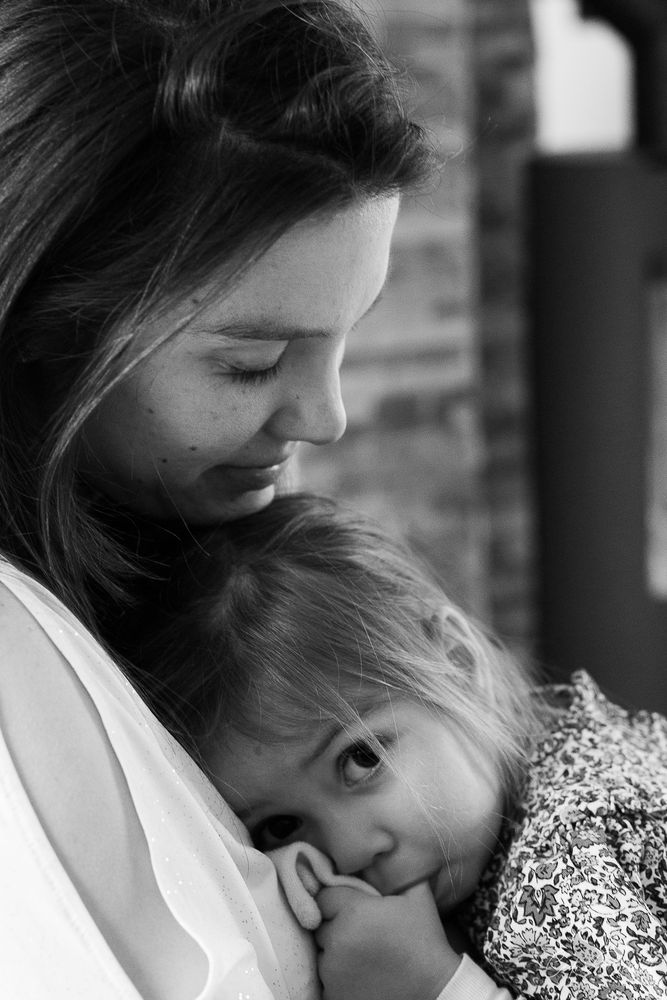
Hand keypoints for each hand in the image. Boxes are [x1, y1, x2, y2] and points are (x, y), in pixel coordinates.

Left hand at [314, 881, 460, 999]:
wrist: (433, 992)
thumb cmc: (425, 942)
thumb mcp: (417, 897)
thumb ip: (394, 871)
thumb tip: (385, 851)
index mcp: (353, 912)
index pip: (323, 897)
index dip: (337, 900)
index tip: (353, 908)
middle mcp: (337, 941)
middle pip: (321, 925)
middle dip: (336, 925)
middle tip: (361, 931)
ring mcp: (332, 973)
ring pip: (322, 953)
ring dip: (335, 951)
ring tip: (363, 954)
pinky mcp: (333, 996)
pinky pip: (325, 979)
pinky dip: (338, 976)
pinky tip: (361, 973)